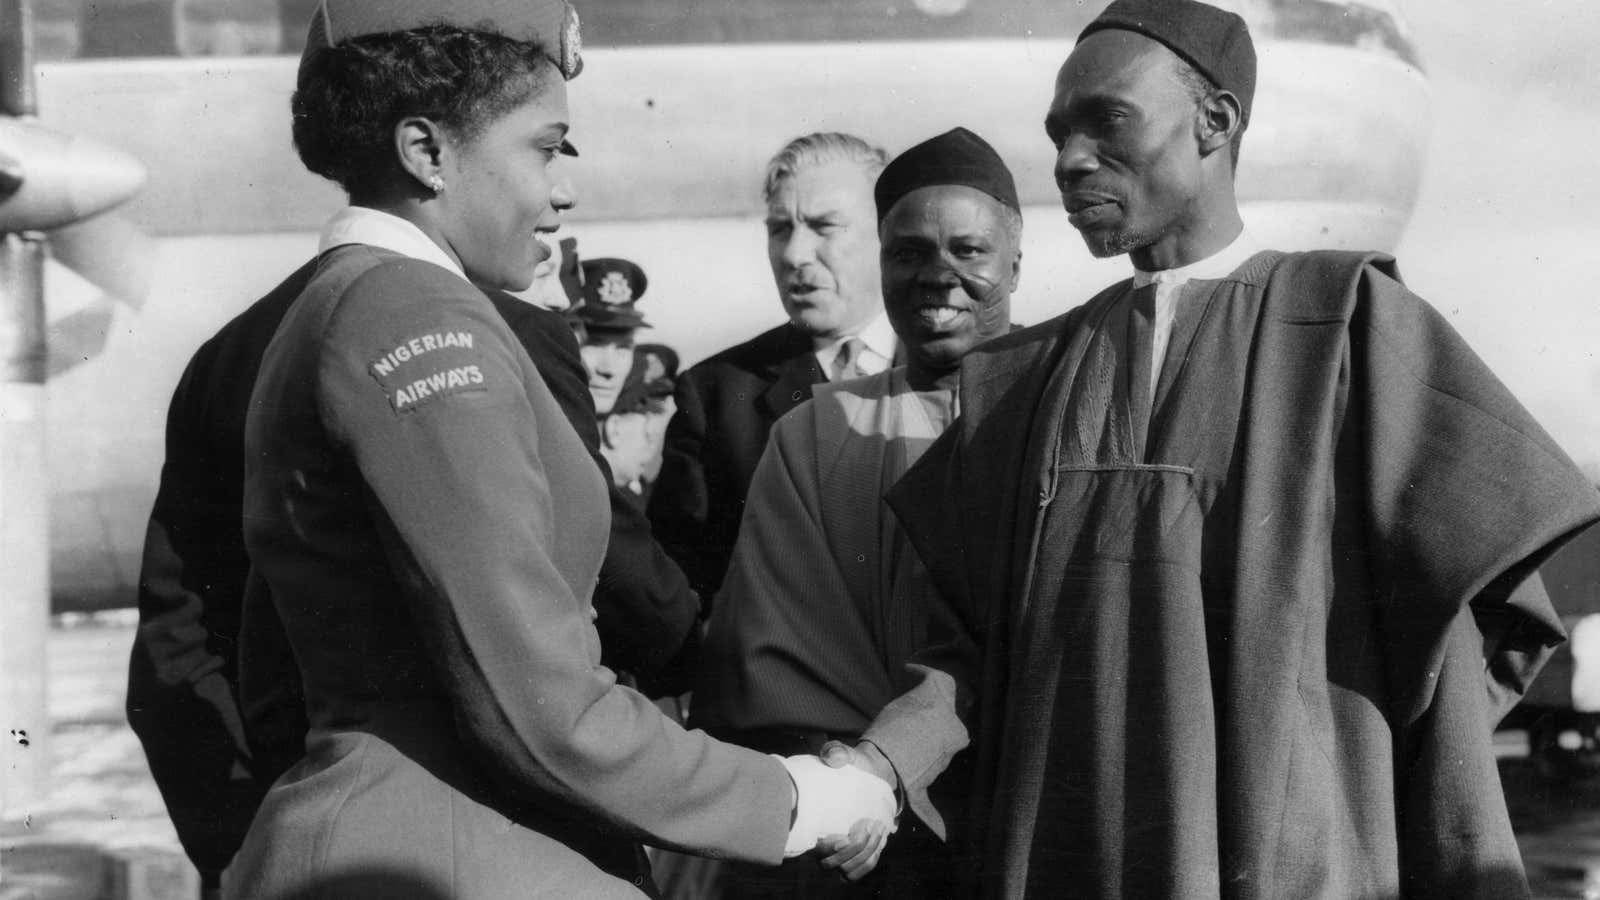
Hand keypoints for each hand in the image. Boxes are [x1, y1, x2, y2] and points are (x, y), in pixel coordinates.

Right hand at [815, 741, 898, 879]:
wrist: (870, 772)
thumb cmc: (850, 764)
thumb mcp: (843, 753)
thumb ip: (835, 752)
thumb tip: (832, 758)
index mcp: (809, 820)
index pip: (809, 847)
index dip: (825, 849)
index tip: (843, 838)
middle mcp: (819, 841)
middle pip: (827, 864)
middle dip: (851, 850)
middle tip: (867, 824)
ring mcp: (837, 851)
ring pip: (845, 870)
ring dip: (864, 854)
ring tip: (876, 826)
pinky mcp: (855, 854)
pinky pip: (859, 870)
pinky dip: (870, 860)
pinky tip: (880, 837)